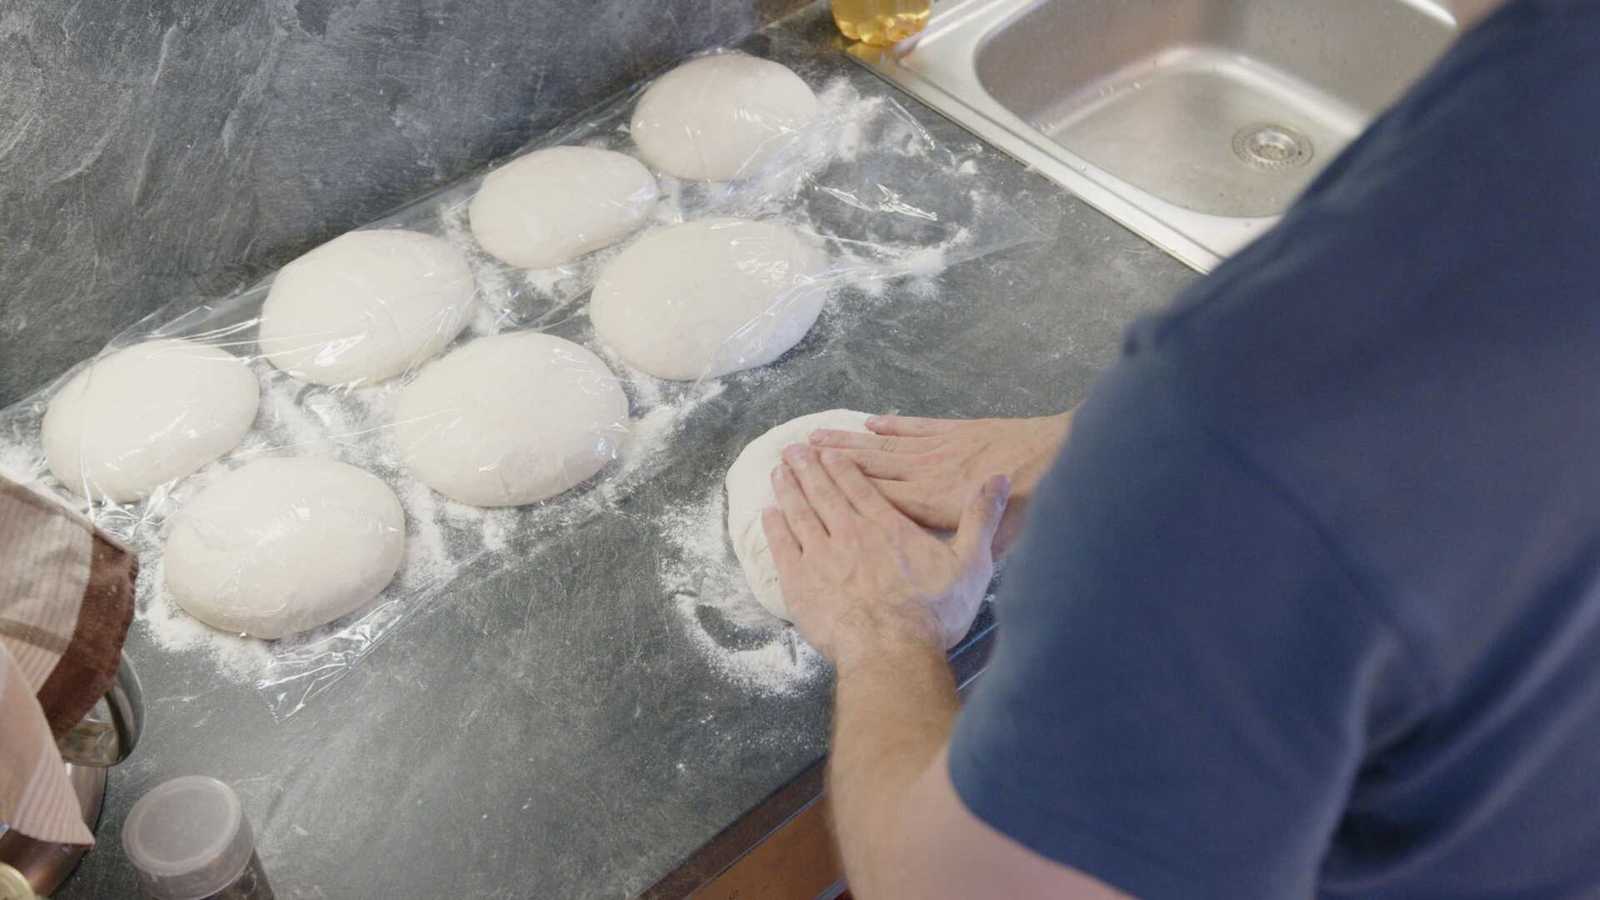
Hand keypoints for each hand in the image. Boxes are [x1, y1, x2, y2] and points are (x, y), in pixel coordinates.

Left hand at [762, 444, 1009, 667]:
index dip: (841, 466)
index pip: (859, 487)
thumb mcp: (972, 564)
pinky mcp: (801, 585)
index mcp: (887, 527)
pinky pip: (783, 548)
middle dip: (807, 468)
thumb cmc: (934, 614)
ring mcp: (821, 558)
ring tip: (777, 471)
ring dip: (787, 490)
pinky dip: (774, 528)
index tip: (825, 450)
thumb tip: (1001, 479)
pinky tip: (767, 515)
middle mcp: (850, 533)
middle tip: (792, 449)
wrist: (892, 654)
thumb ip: (981, 519)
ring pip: (799, 514)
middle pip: (824, 493)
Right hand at [809, 412, 1070, 555]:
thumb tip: (927, 573)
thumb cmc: (1029, 510)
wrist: (1056, 457)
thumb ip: (952, 554)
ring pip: (882, 446)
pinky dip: (889, 425)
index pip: (872, 501)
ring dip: (847, 442)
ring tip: (815, 437)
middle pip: (865, 469)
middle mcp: (924, 475)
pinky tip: (868, 422)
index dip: (837, 496)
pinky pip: (912, 427)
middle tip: (791, 456)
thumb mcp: (993, 548)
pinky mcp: (953, 432)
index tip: (804, 494)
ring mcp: (937, 450)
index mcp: (927, 506)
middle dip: (827, 464)